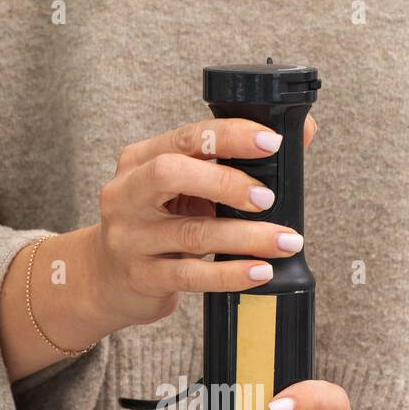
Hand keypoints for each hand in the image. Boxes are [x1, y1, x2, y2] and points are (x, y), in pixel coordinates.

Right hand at [0, 116, 314, 380]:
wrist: (106, 278)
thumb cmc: (157, 224)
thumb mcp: (185, 188)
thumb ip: (232, 161)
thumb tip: (302, 131)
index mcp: (139, 160)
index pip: (185, 137)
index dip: (230, 136)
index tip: (271, 143)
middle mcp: (127, 194)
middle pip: (171, 174)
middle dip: (226, 182)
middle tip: (267, 198)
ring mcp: (129, 238)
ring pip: (192, 233)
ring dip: (246, 237)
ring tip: (286, 241)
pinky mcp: (140, 277)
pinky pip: (191, 275)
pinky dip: (231, 274)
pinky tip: (261, 272)